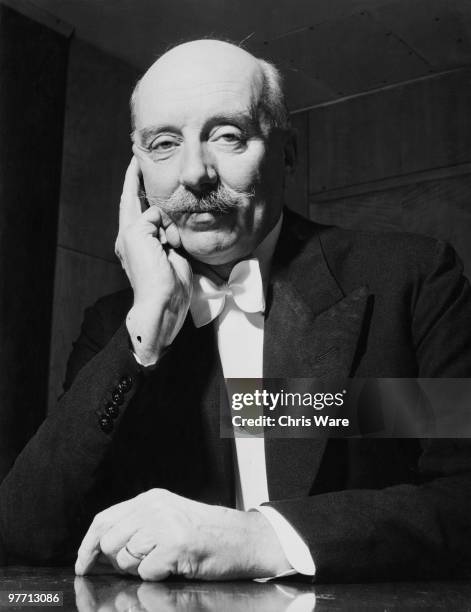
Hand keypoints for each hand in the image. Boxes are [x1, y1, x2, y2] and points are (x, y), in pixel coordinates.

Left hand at [75, 489, 291, 580]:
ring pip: (126, 559)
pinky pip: (147, 572)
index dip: (88, 545)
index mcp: (151, 499)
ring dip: (141, 569)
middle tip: (144, 563)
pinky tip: (176, 566)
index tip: (83, 564)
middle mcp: (155, 506)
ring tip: (165, 561)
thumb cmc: (209, 533)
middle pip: (110, 541)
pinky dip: (158, 576)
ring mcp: (165, 524)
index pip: (105, 519)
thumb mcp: (170, 517)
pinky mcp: (175, 544)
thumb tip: (102, 550)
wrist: (245, 538)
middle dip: (119, 561)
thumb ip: (139, 525)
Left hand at [115, 153, 191, 364]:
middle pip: (150, 206)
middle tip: (165, 176)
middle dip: (157, 196)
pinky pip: (179, 232)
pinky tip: (180, 240)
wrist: (164, 302)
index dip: (132, 177)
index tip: (137, 158)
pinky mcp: (175, 252)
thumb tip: (162, 216)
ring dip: (173, 220)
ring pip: (168, 219)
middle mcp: (141, 236)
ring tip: (173, 237)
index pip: (129, 197)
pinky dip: (181, 232)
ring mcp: (159, 244)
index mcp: (127, 231)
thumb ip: (148, 217)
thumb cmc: (146, 273)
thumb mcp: (138, 236)